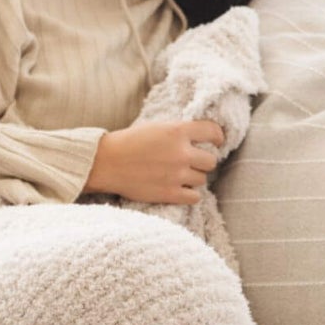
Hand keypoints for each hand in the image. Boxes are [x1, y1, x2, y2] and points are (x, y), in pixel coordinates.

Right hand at [84, 120, 225, 205]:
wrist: (107, 162)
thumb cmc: (129, 142)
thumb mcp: (157, 127)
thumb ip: (179, 131)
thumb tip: (201, 136)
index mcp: (177, 131)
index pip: (213, 131)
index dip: (218, 137)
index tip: (217, 142)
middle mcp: (181, 153)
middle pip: (211, 160)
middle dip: (203, 161)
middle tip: (192, 162)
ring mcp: (176, 175)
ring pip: (203, 179)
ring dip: (194, 177)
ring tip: (180, 175)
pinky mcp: (170, 194)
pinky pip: (195, 197)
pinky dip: (190, 194)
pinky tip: (180, 188)